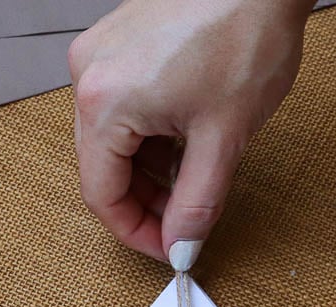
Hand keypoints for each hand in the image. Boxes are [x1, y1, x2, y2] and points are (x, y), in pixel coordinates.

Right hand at [68, 0, 312, 268]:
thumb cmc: (245, 29)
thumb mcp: (224, 137)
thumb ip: (198, 203)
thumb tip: (181, 246)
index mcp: (104, 103)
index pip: (101, 195)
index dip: (136, 232)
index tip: (169, 249)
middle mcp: (89, 75)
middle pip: (102, 168)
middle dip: (145, 202)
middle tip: (187, 220)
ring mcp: (101, 54)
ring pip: (114, 139)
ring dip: (149, 169)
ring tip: (195, 175)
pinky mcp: (119, 41)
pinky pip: (123, 107)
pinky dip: (150, 134)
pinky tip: (187, 137)